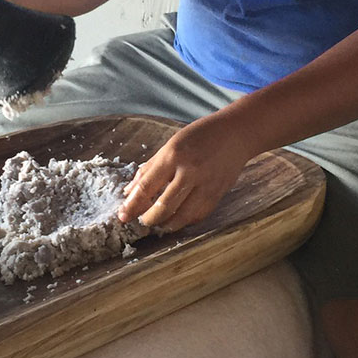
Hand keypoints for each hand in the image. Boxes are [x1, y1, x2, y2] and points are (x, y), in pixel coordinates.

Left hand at [117, 115, 254, 232]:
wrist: (235, 134)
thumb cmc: (200, 135)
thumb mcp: (171, 144)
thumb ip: (150, 168)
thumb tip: (130, 191)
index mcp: (173, 155)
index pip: (146, 186)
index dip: (132, 205)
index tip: (122, 216)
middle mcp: (189, 171)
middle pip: (163, 206)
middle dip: (147, 219)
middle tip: (140, 221)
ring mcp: (205, 184)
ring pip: (181, 216)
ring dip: (165, 224)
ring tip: (156, 224)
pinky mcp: (217, 194)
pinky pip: (197, 215)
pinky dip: (184, 221)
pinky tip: (176, 219)